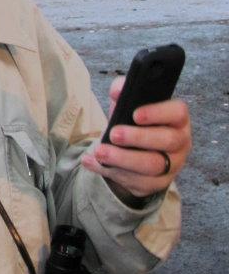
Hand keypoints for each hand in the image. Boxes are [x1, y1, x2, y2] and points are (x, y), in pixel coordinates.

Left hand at [81, 75, 191, 201]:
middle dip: (138, 137)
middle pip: (166, 140)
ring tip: (99, 152)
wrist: (137, 152)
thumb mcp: (129, 105)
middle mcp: (180, 142)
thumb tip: (117, 90)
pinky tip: (93, 162)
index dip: (158, 113)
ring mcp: (171, 165)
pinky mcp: (157, 183)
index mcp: (177, 119)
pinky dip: (111, 172)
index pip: (178, 112)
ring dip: (123, 159)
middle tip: (113, 134)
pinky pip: (137, 181)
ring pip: (152, 165)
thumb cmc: (135, 123)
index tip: (135, 114)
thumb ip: (123, 92)